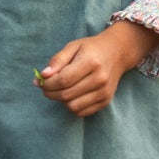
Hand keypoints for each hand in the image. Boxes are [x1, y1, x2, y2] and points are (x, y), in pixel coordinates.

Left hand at [37, 21, 158, 117]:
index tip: (40, 81)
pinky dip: (72, 106)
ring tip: (60, 90)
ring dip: (61, 100)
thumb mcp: (73, 47)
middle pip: (66, 95)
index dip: (47, 84)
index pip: (63, 80)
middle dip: (50, 93)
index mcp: (91, 62)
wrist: (117, 53)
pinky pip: (81, 112)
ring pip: (72, 106)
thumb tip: (42, 76)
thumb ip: (57, 60)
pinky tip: (71, 95)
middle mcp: (100, 79)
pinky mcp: (105, 101)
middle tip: (45, 87)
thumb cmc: (92, 48)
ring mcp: (104, 92)